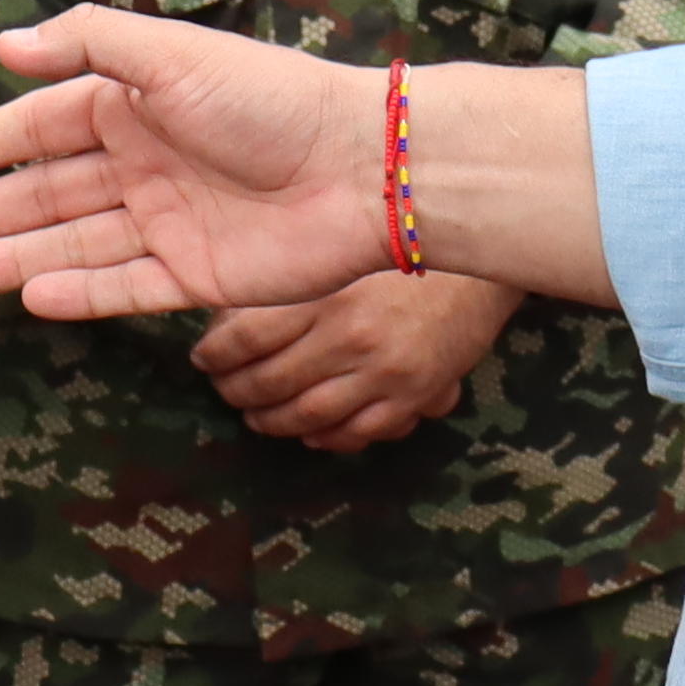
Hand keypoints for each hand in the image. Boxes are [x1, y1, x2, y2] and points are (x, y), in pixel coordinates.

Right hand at [0, 9, 386, 318]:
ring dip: (16, 255)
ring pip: (75, 242)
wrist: (359, 170)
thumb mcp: (172, 52)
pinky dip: (76, 292)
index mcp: (139, 103)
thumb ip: (89, 43)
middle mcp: (148, 162)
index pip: (49, 122)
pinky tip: (29, 295)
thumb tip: (9, 43)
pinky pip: (122, 287)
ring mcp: (170, 221)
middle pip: (52, 191)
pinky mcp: (196, 275)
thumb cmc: (272, 99)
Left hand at [198, 271, 520, 450]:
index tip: (204, 358)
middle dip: (237, 391)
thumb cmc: (401, 247)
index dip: (216, 355)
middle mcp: (350, 337)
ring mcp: (382, 372)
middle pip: (270, 382)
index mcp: (325, 294)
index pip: (246, 338)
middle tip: (225, 389)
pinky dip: (326, 438)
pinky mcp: (412, 394)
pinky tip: (309, 432)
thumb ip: (290, 283)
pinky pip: (357, 432)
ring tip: (257, 414)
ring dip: (272, 421)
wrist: (480, 257)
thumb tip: (229, 317)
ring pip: (307, 416)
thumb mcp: (338, 254)